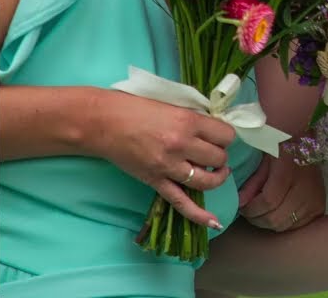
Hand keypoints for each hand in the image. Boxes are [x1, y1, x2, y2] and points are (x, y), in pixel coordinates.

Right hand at [88, 90, 235, 228]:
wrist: (102, 122)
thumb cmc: (134, 107)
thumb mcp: (171, 104)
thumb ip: (193, 118)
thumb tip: (213, 129)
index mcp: (188, 121)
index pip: (226, 135)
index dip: (226, 136)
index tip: (219, 136)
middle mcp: (182, 145)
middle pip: (219, 158)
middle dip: (219, 155)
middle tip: (211, 150)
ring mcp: (169, 167)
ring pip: (207, 181)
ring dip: (216, 177)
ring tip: (216, 172)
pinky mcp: (156, 182)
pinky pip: (182, 203)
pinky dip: (199, 215)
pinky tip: (214, 223)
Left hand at [238, 153, 325, 231]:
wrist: (306, 143)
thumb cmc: (281, 148)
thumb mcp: (263, 160)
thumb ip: (252, 182)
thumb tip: (240, 204)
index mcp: (288, 172)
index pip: (268, 201)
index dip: (251, 209)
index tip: (242, 207)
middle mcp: (305, 188)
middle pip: (275, 218)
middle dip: (257, 218)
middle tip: (250, 210)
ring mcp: (314, 200)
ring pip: (283, 225)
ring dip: (268, 222)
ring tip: (263, 210)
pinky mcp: (319, 208)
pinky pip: (296, 226)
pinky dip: (283, 222)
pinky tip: (278, 211)